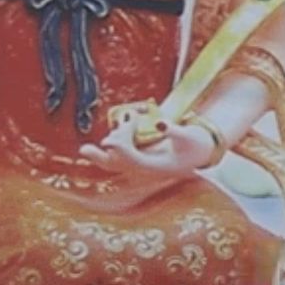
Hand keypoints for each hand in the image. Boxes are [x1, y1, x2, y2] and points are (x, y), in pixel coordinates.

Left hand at [79, 114, 215, 190]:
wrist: (200, 153)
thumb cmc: (195, 145)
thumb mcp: (189, 137)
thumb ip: (175, 131)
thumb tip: (159, 123)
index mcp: (157, 168)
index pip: (133, 160)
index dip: (120, 149)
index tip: (108, 140)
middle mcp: (145, 168)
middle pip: (117, 166)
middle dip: (99, 158)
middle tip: (83, 149)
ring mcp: (139, 162)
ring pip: (115, 157)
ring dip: (112, 140)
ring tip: (132, 115)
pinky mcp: (138, 154)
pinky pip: (121, 148)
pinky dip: (118, 137)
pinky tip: (126, 119)